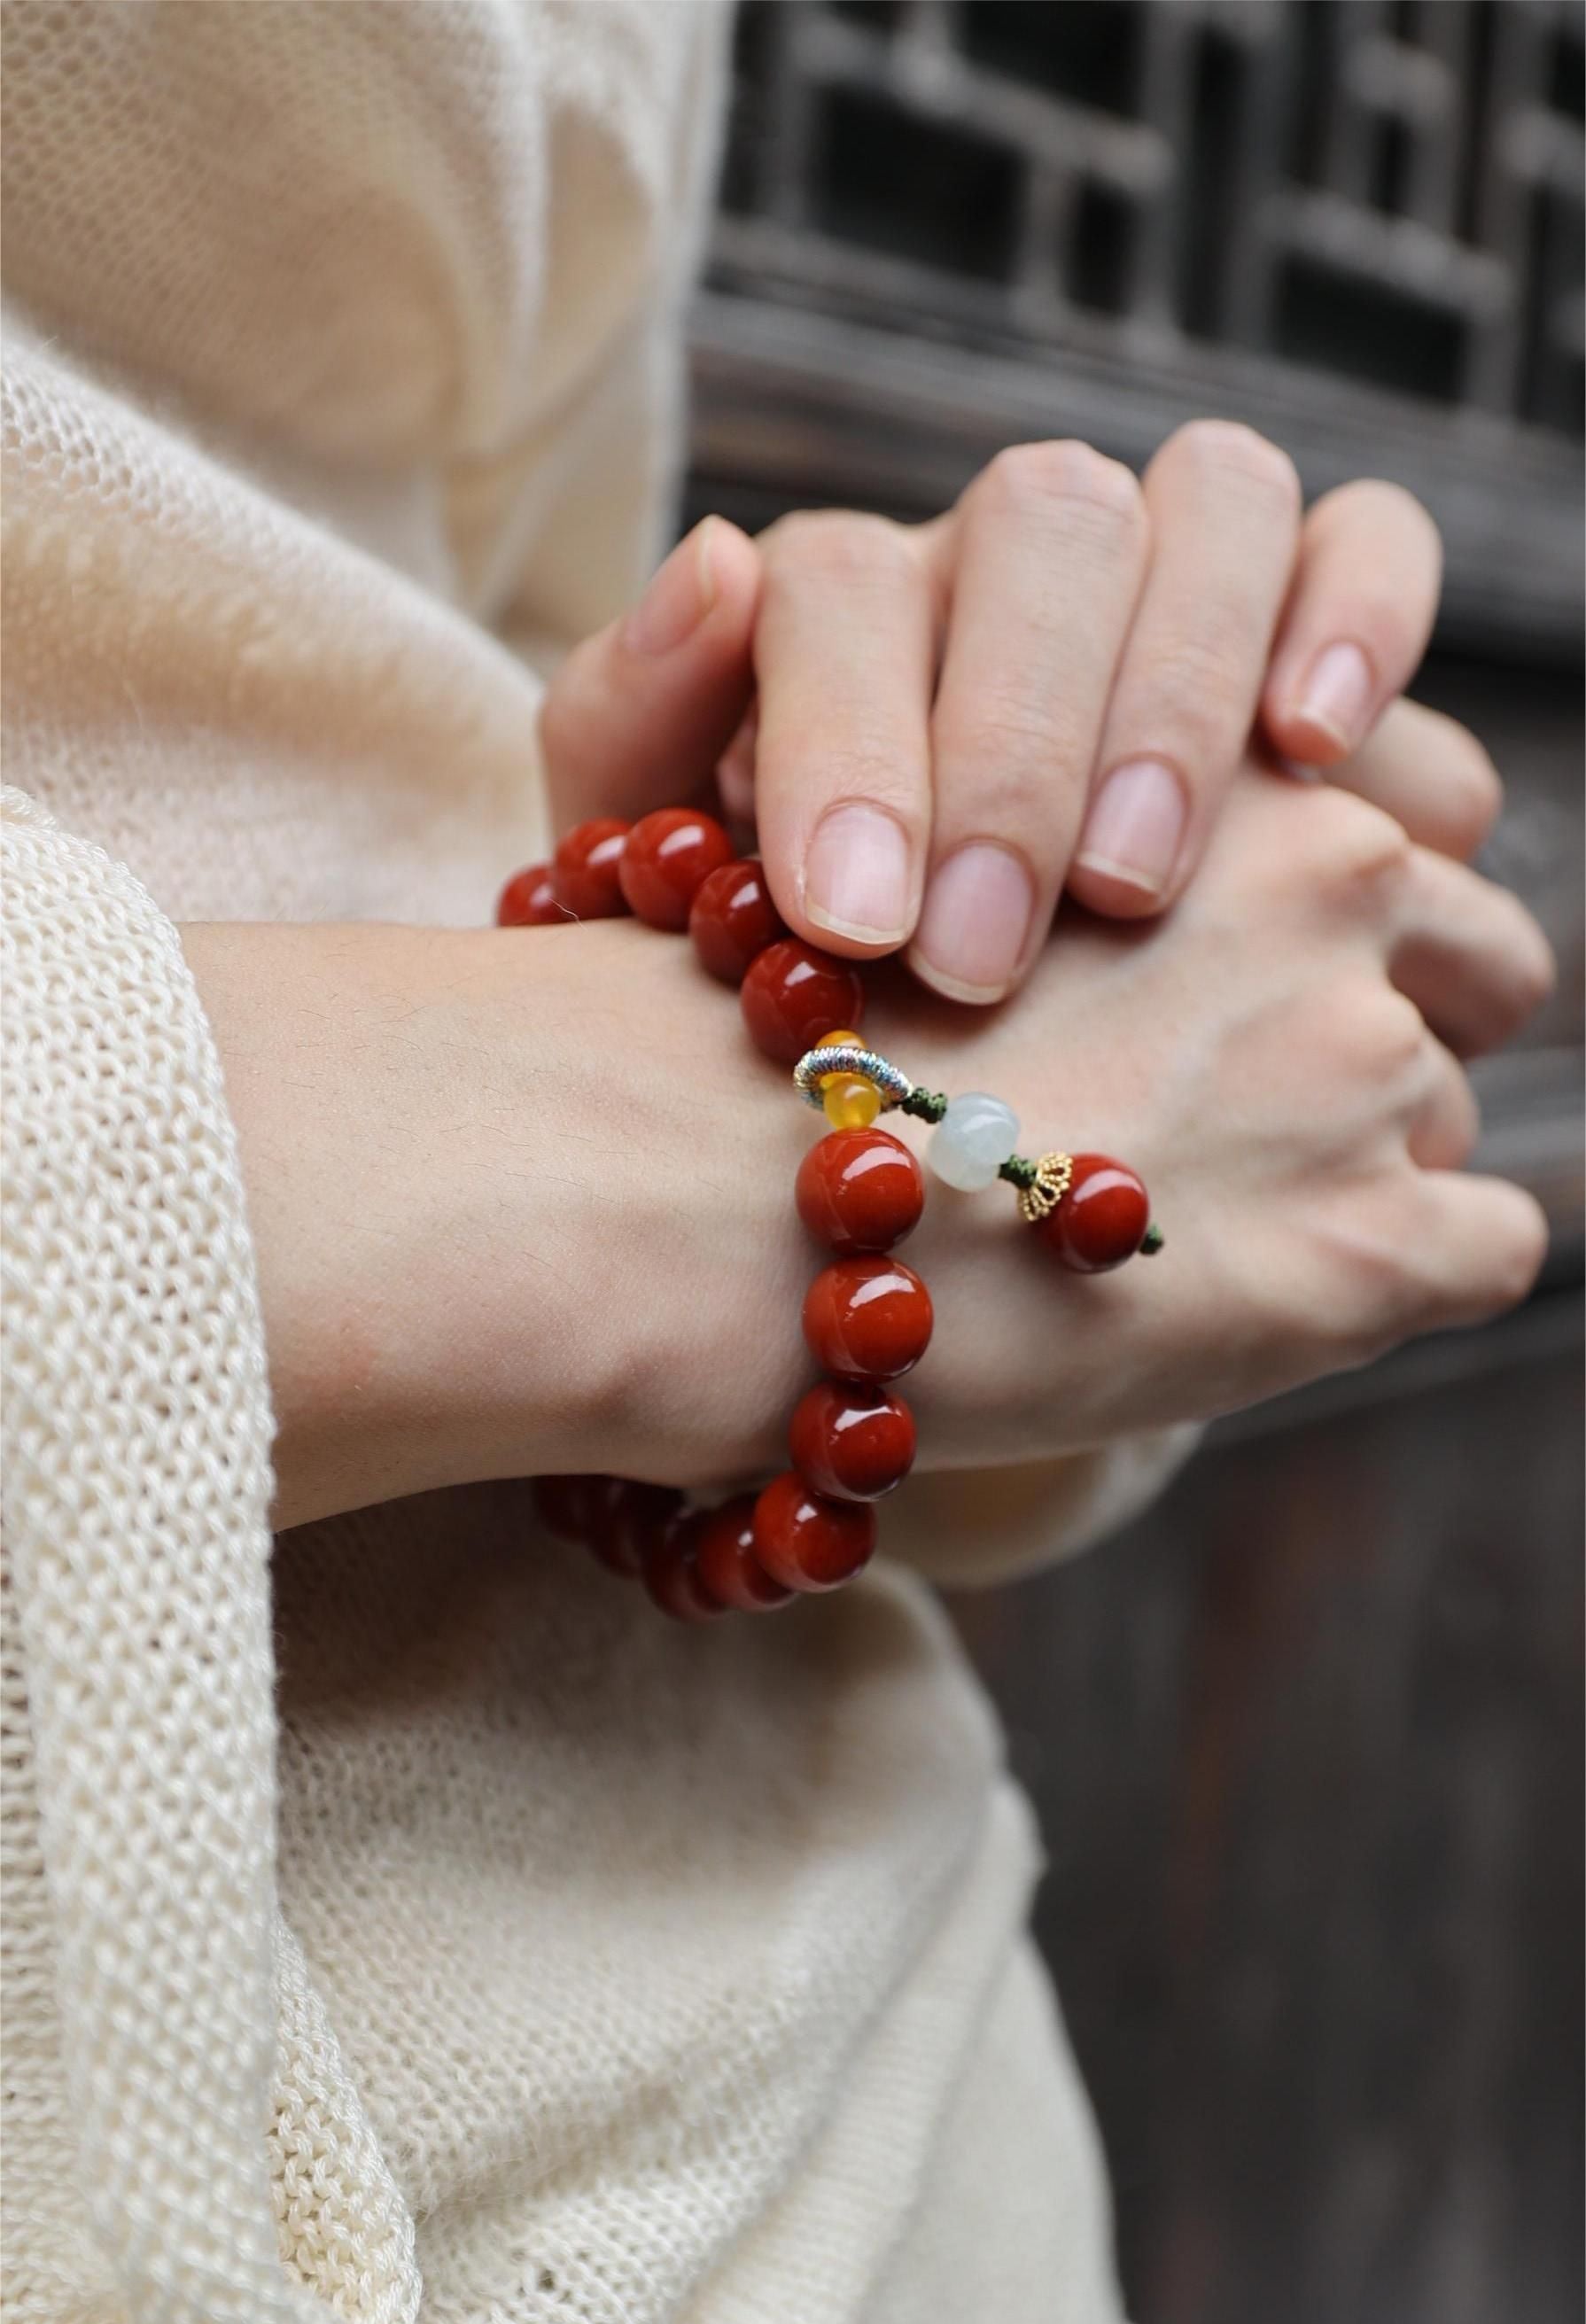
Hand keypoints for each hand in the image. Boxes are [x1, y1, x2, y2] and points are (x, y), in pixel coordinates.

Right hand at [185, 768, 1549, 1530]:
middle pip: (1477, 944)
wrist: (680, 1201)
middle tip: (1285, 1092)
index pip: (1393, 771)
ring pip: (1456, 1099)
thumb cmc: (669, 1001)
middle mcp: (1322, 868)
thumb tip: (724, 570)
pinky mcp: (1366, 1248)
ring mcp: (1356, 1059)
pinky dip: (1406, 1275)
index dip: (1360, 869)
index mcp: (1190, 730)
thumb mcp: (674, 766)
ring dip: (1377, 1154)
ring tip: (1233, 1217)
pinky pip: (1487, 1245)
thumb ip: (737, 664)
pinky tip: (1276, 1299)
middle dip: (1419, 1010)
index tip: (1297, 956)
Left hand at [537, 439, 1484, 1005]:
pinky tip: (1315, 746)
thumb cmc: (774, 941)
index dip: (849, 739)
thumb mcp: (652, 853)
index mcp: (838, 601)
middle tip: (980, 951)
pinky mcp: (1300, 611)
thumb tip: (715, 563)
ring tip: (1135, 889)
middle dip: (1014, 749)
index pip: (840, 583)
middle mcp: (1003, 551)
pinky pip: (1362, 539)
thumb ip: (637, 722)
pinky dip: (1358, 614)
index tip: (854, 924)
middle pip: (1043, 524)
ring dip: (1178, 691)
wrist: (906, 988)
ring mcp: (1160, 562)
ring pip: (1214, 501)